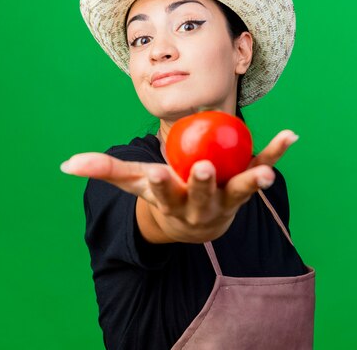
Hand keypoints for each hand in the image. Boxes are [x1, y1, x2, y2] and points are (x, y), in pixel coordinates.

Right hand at [60, 130, 298, 242]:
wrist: (195, 221)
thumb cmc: (162, 193)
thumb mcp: (133, 181)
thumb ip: (104, 170)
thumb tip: (66, 164)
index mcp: (172, 202)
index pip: (163, 195)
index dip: (161, 186)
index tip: (159, 175)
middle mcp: (202, 207)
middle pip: (203, 197)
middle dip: (204, 185)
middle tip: (206, 169)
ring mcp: (227, 200)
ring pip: (239, 191)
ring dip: (253, 181)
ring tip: (266, 173)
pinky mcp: (246, 188)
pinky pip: (261, 167)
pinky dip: (276, 153)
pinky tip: (291, 135)